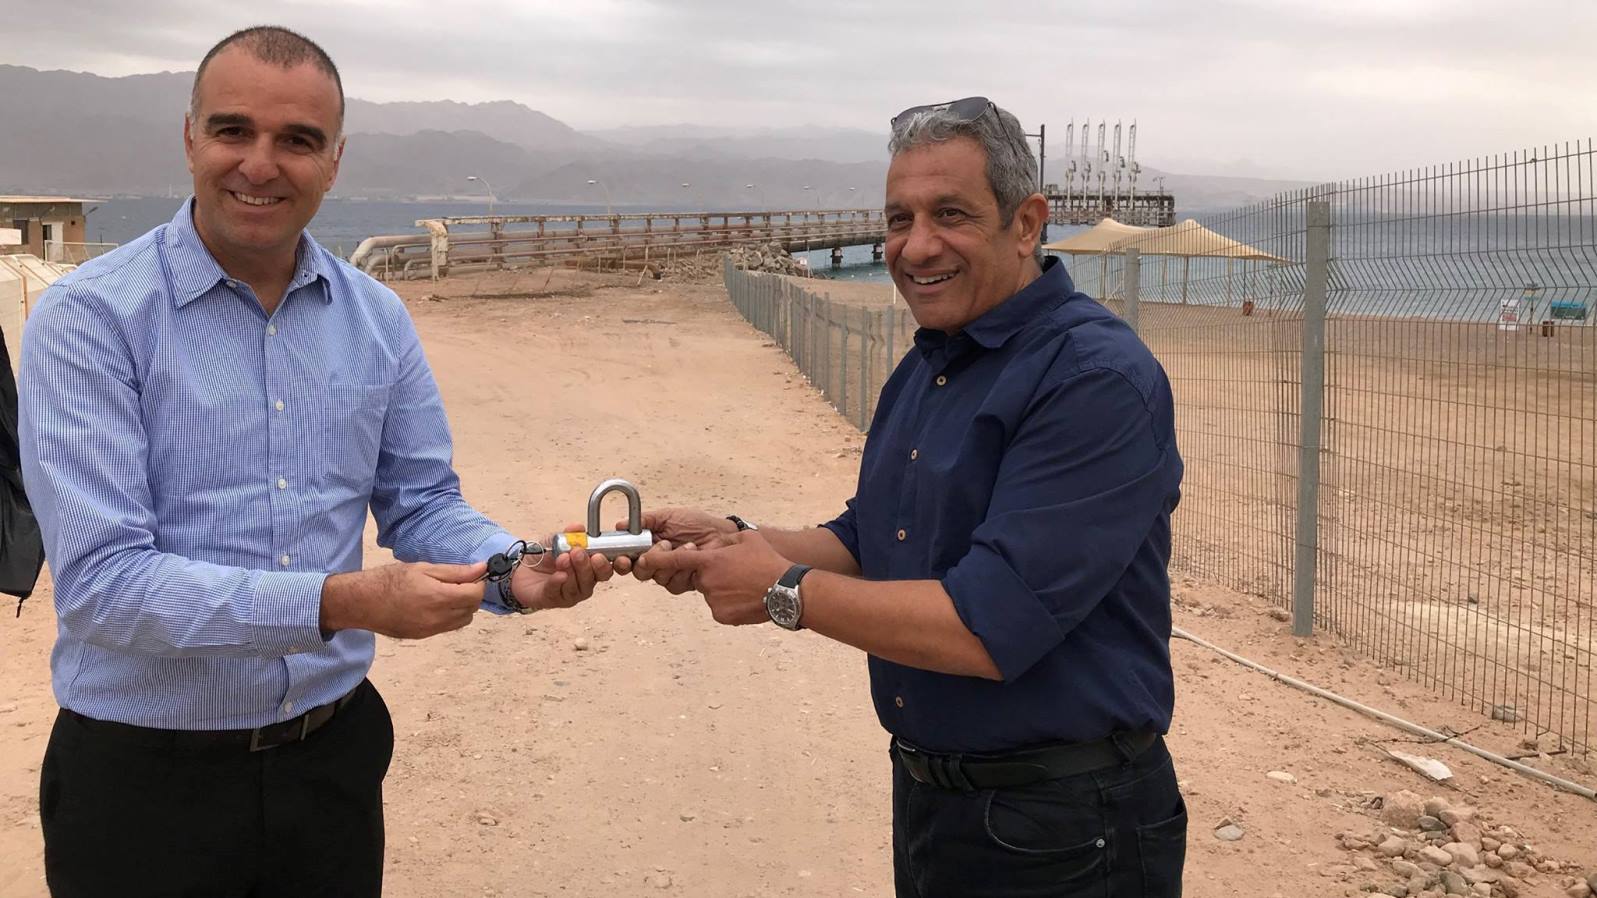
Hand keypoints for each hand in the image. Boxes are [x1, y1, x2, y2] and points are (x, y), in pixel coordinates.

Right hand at [321, 560, 487, 638]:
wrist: (362, 602)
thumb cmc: (390, 580)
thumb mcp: (423, 568)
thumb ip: (455, 571)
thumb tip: (481, 568)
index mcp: (439, 598)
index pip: (475, 595)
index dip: (477, 583)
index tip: (472, 575)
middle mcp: (437, 618)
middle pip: (471, 609)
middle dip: (471, 595)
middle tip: (458, 582)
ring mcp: (430, 630)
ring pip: (462, 621)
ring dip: (462, 607)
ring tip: (445, 593)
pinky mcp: (423, 636)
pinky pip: (447, 627)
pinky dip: (449, 616)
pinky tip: (435, 604)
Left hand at [508, 525, 613, 610]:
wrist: (522, 568)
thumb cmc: (546, 556)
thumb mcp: (558, 540)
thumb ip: (570, 535)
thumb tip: (577, 527)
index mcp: (591, 567)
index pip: (607, 569)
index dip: (612, 565)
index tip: (603, 555)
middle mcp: (584, 582)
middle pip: (594, 579)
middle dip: (588, 566)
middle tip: (579, 553)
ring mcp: (571, 594)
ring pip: (577, 587)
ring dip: (571, 572)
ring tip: (563, 558)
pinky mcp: (554, 600)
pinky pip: (558, 592)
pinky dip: (558, 582)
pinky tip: (558, 575)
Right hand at [612, 507, 737, 576]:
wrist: (721, 534)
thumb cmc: (697, 523)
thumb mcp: (668, 516)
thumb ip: (645, 521)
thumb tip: (621, 525)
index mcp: (648, 545)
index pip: (627, 558)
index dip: (621, 561)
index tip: (623, 558)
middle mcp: (657, 561)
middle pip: (639, 572)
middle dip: (647, 562)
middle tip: (659, 549)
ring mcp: (669, 572)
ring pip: (657, 577)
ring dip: (671, 561)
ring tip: (687, 545)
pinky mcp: (683, 582)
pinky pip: (674, 584)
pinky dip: (683, 569)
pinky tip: (693, 555)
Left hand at [642, 531, 790, 625]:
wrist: (786, 591)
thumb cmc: (769, 562)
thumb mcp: (748, 539)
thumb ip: (726, 540)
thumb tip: (717, 543)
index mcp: (710, 560)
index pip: (676, 559)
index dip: (657, 559)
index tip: (644, 559)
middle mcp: (706, 581)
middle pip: (698, 577)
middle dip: (711, 575)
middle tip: (734, 574)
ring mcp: (712, 600)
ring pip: (710, 593)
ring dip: (723, 590)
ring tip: (746, 586)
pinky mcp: (720, 615)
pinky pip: (719, 607)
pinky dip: (729, 604)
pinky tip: (746, 599)